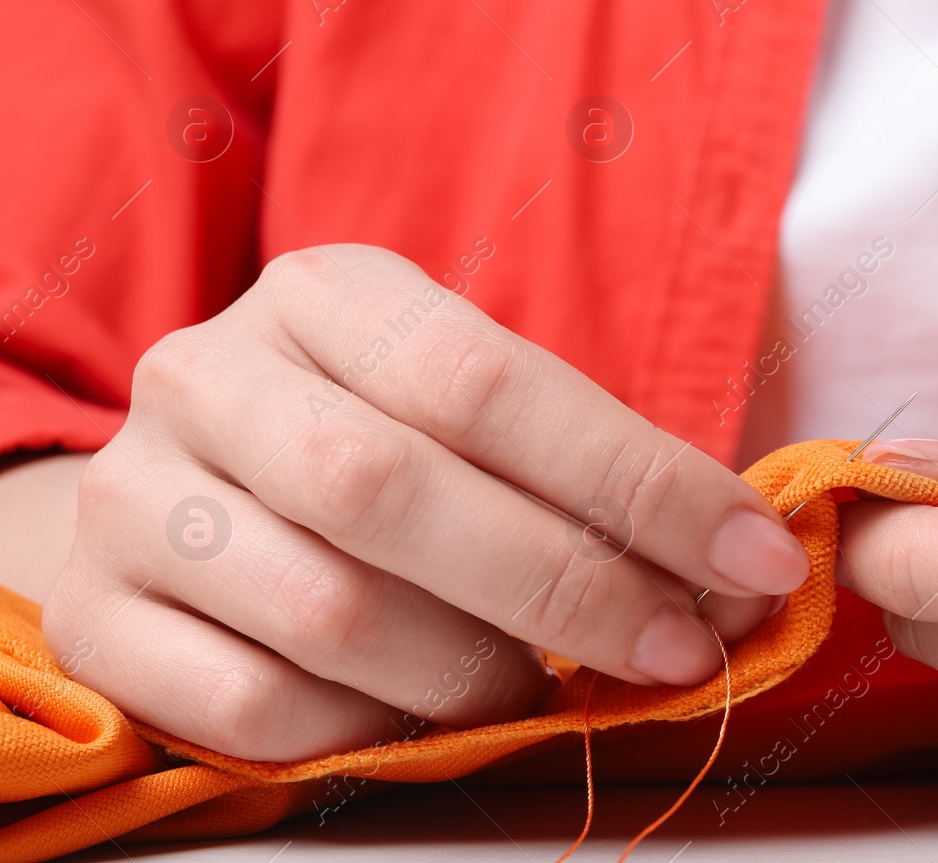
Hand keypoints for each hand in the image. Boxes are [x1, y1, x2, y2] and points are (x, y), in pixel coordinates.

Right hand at [43, 245, 806, 760]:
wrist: (181, 499)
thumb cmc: (377, 449)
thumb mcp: (465, 417)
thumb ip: (583, 474)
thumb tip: (739, 568)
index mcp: (327, 294)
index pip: (494, 381)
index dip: (640, 482)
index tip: (756, 561)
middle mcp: (211, 373)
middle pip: (400, 490)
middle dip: (571, 588)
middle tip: (679, 651)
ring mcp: (137, 494)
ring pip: (331, 610)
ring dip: (474, 673)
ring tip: (540, 689)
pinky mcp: (96, 618)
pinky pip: (256, 707)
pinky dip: (370, 730)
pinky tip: (419, 715)